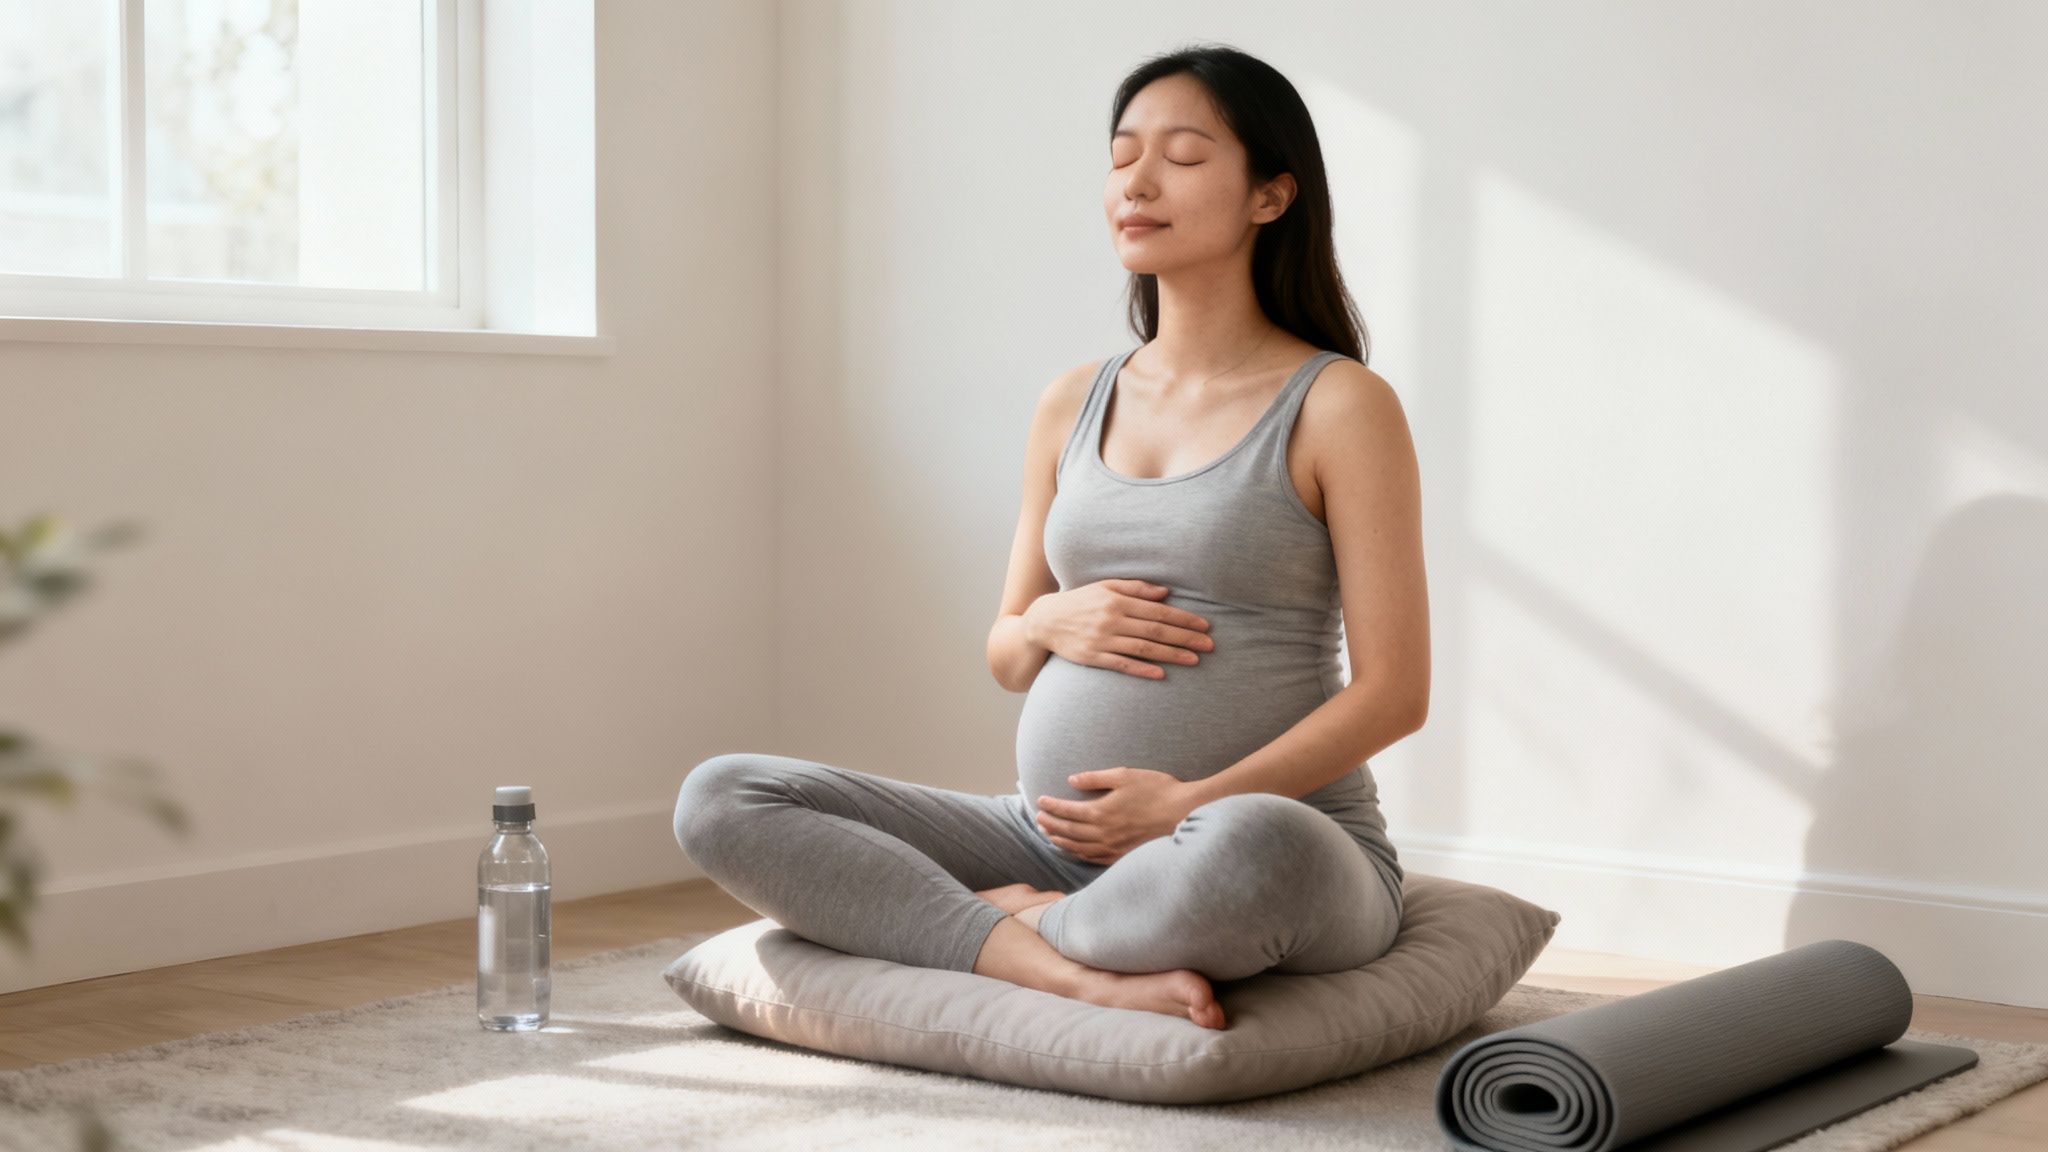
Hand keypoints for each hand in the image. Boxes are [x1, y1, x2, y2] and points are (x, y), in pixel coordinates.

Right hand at [1023, 579, 1214, 679]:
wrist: (1045, 621)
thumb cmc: (1080, 601)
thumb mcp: (1105, 587)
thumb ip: (1135, 589)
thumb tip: (1165, 593)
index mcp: (1117, 601)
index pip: (1158, 611)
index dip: (1183, 619)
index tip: (1204, 626)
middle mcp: (1112, 620)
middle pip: (1155, 630)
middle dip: (1185, 638)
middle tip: (1209, 645)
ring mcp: (1102, 640)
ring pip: (1143, 648)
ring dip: (1171, 655)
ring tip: (1194, 660)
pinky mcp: (1093, 657)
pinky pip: (1121, 664)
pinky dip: (1142, 669)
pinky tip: (1161, 674)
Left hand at [1035, 766, 1199, 865]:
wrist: (1184, 812)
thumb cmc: (1156, 789)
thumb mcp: (1124, 776)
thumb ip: (1095, 778)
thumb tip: (1072, 780)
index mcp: (1101, 812)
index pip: (1067, 811)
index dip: (1051, 806)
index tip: (1040, 801)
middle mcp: (1103, 833)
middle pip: (1068, 831)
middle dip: (1050, 824)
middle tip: (1038, 819)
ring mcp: (1113, 847)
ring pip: (1078, 848)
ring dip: (1061, 841)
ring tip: (1049, 835)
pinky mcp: (1123, 855)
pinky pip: (1094, 858)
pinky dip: (1079, 854)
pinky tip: (1075, 850)